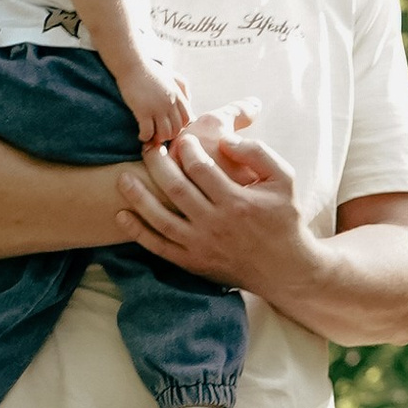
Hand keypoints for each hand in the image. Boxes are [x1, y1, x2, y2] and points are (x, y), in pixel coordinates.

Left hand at [115, 124, 307, 293]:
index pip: (201, 167)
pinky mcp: (193, 262)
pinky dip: (138, 232)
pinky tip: (123, 214)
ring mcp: (201, 245)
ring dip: (138, 196)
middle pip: (175, 188)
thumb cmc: (284, 220)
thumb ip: (258, 154)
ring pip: (160, 218)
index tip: (181, 138)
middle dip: (157, 164)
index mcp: (237, 201)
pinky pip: (159, 247)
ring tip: (123, 176)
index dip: (186, 147)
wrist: (284, 269)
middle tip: (148, 148)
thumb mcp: (284, 180)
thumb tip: (227, 139)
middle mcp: (216, 224)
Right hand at [116, 53, 192, 147]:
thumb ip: (183, 88)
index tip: (170, 128)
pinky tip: (141, 136)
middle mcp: (170, 103)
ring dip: (158, 139)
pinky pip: (148, 132)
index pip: (187, 119)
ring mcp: (157, 108)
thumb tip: (189, 102)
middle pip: (177, 129)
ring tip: (152, 137)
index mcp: (177, 96)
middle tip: (160, 136)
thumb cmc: (150, 70)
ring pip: (164, 133)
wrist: (132, 64)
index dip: (180, 127)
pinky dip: (145, 137)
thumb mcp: (172, 76)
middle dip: (169, 135)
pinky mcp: (143, 111)